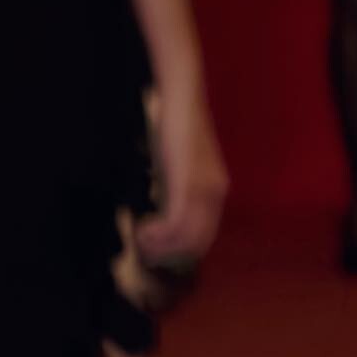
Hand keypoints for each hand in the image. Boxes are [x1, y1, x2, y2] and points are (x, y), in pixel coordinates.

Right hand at [136, 72, 228, 264]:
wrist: (182, 101)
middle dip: (169, 255)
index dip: (179, 251)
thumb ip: (177, 189)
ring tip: (140, 240)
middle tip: (144, 251)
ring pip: (185, 239)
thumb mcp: (180, 166)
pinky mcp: (187, 184)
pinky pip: (175, 224)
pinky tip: (142, 229)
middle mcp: (215, 194)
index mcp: (216, 191)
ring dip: (160, 247)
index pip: (203, 237)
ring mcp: (203, 190)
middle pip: (196, 244)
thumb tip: (162, 214)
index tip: (156, 251)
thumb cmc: (177, 130)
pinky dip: (157, 235)